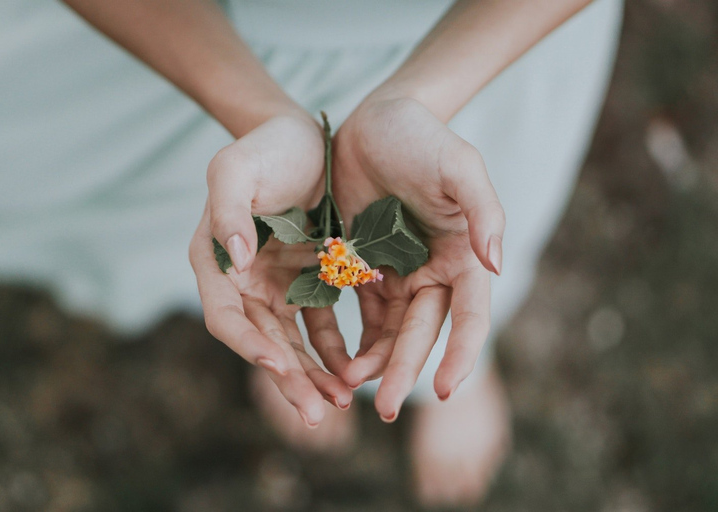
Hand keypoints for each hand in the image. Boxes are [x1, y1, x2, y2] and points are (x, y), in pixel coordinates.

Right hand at [189, 113, 352, 426]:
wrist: (304, 136)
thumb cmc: (265, 147)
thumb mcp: (236, 168)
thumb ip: (227, 209)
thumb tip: (234, 260)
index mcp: (215, 261)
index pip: (226, 317)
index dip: (249, 345)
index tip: (280, 367)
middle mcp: (242, 282)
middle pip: (262, 342)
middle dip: (289, 379)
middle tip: (318, 413)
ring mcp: (276, 286)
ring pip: (293, 344)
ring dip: (314, 375)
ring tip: (342, 402)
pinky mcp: (308, 282)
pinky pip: (321, 325)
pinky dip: (336, 350)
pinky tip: (356, 369)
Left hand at [331, 93, 505, 420]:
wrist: (374, 120)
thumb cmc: (423, 138)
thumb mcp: (459, 166)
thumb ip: (484, 212)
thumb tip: (498, 267)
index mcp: (464, 257)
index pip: (469, 316)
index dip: (461, 354)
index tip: (445, 391)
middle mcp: (434, 272)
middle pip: (422, 333)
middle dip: (404, 370)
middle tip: (386, 409)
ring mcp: (397, 272)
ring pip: (389, 331)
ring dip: (374, 362)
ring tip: (351, 387)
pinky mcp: (363, 267)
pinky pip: (358, 312)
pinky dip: (350, 338)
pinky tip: (336, 361)